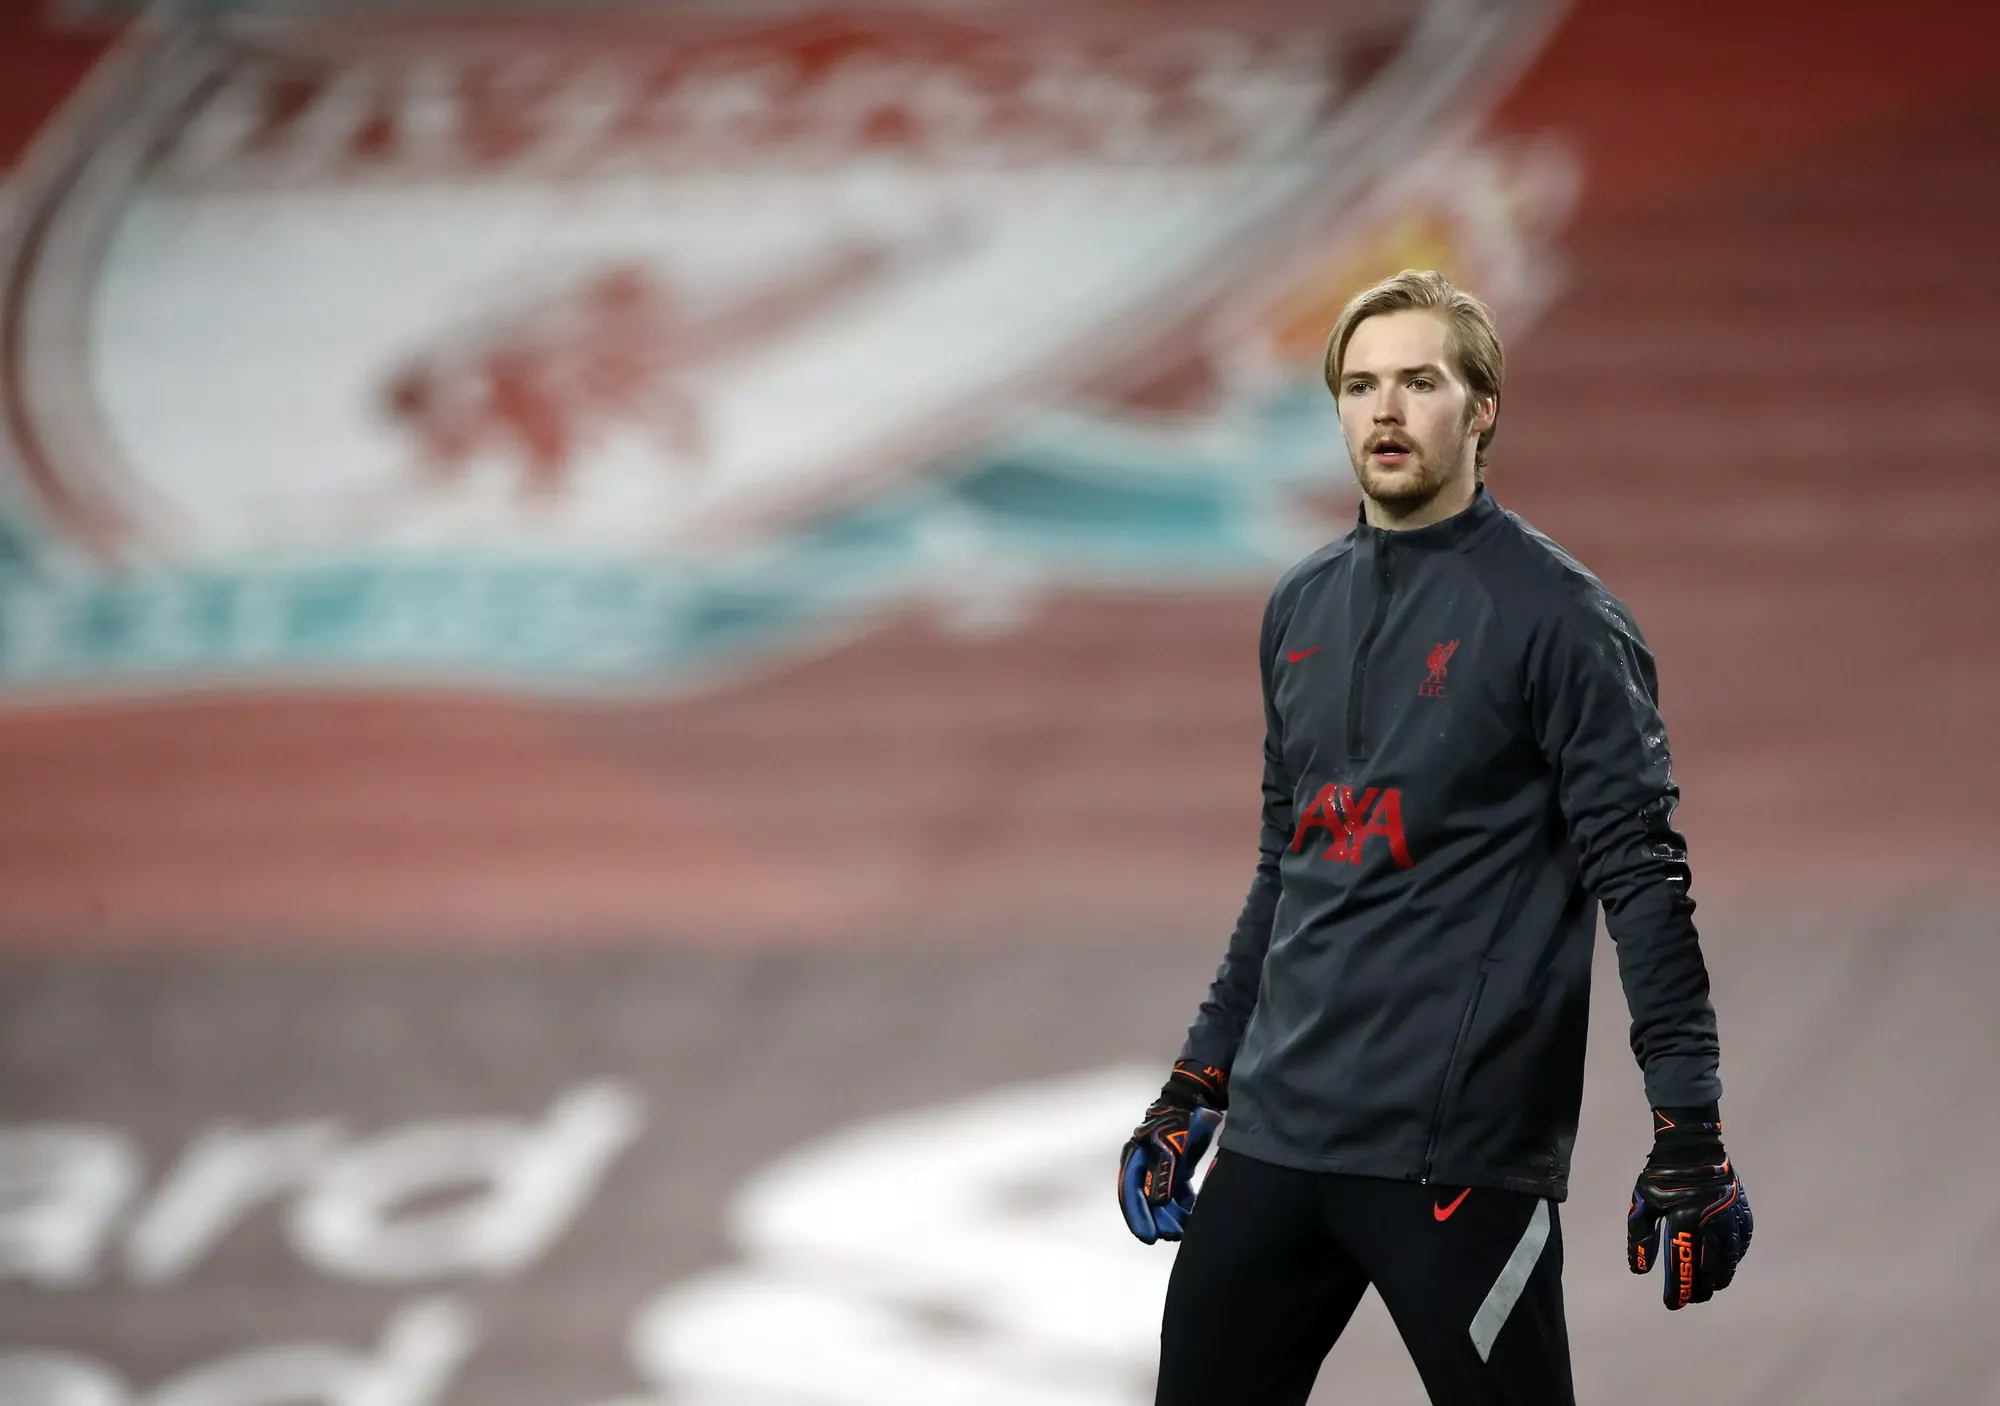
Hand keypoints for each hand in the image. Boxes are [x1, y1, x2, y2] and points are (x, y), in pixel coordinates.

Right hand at [1118, 1061, 1226, 1243]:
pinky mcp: (1176, 1168)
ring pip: (1162, 1199)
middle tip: (1171, 1235)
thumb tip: (1156, 1203)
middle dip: (1157, 1220)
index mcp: (1135, 1158)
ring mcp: (1160, 1166)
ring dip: (1171, 1215)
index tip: (1149, 1237)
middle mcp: (1143, 1164)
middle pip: (1145, 1200)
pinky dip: (1182, 1205)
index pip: (1131, 1193)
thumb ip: (1163, 1174)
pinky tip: (1190, 1214)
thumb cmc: (1179, 1121)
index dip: (1138, 1217)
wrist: (1197, 1101)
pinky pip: (1176, 1193)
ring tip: (1184, 1229)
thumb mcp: (1170, 1146)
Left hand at [1627, 1106, 1753, 1308]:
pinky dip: (1732, 1260)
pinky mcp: (1742, 1214)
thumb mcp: (1643, 1203)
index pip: (1681, 1265)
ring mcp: (1730, 1219)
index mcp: (1683, 1220)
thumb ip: (1641, 1238)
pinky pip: (1740, 1246)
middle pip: (1709, 1271)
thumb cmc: (1662, 1176)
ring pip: (1729, 1262)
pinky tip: (1724, 1266)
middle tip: (1691, 1298)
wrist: (1693, 1147)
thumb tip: (1640, 1271)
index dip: (1677, 1289)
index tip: (1672, 1304)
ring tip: (1708, 1288)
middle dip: (1699, 1289)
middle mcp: (1711, 1223)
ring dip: (1718, 1279)